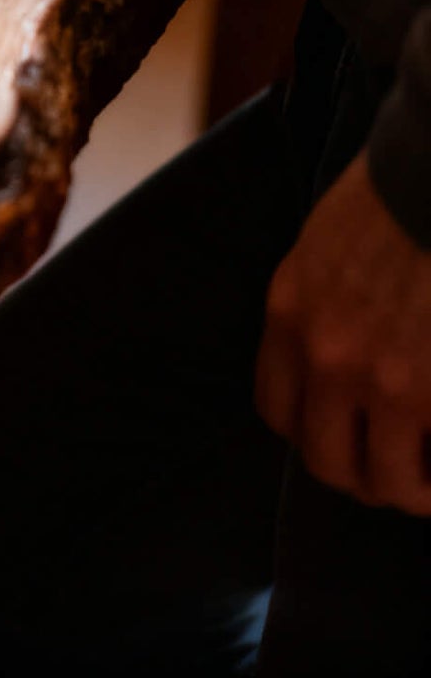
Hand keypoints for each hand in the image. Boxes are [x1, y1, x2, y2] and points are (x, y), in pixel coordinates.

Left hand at [255, 152, 430, 514]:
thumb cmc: (395, 199)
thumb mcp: (324, 249)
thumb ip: (319, 308)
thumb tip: (334, 362)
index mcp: (290, 313)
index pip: (277, 411)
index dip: (313, 434)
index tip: (346, 436)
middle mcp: (325, 355)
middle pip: (326, 461)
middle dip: (364, 478)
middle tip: (400, 473)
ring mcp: (385, 380)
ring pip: (387, 480)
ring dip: (414, 491)